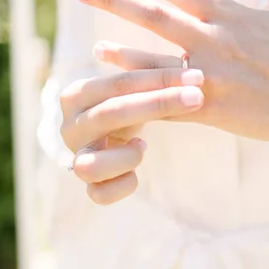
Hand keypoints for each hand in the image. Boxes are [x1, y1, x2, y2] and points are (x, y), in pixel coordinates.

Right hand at [60, 68, 203, 203]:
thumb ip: (158, 74)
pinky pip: (100, 194)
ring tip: (143, 147)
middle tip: (197, 98)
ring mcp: (77, 158)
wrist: (111, 139)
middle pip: (110, 114)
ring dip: (127, 156)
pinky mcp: (89, 185)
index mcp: (77, 95)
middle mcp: (70, 127)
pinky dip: (123, 185)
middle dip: (157, 105)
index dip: (159, 79)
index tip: (197, 77)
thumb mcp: (139, 86)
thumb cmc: (127, 106)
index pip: (118, 84)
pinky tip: (137, 174)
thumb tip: (192, 73)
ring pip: (92, 165)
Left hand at [76, 0, 268, 180]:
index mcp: (230, 14)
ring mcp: (209, 75)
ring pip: (154, 63)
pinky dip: (144, 102)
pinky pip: (167, 104)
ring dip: (120, 55)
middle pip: (154, 16)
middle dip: (114, 1)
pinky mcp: (209, 108)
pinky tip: (122, 100)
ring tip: (94, 49)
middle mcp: (214, 40)